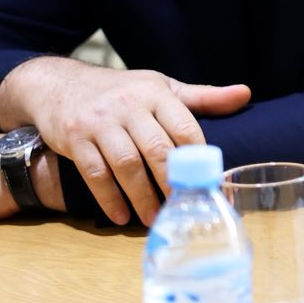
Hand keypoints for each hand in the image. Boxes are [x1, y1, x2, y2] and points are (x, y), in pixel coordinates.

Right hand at [0, 57, 250, 226]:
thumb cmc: (122, 90)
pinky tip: (120, 216)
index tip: (209, 183)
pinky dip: (109, 198)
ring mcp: (99, 122)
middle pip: (157, 149)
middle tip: (183, 208)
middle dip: (172, 182)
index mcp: (155, 92)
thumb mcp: (160, 87)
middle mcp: (128, 105)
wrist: (59, 84)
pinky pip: (94, 173)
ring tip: (153, 218)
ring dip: (141, 197)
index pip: (184, 126)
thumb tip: (245, 94)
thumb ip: (201, 97)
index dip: (198, 157)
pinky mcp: (74, 139)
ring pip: (126, 165)